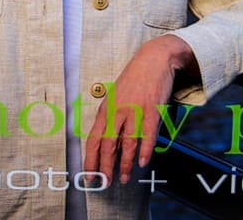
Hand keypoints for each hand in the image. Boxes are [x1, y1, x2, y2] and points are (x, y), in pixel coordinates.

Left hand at [83, 34, 197, 186]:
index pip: (93, 139)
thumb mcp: (116, 97)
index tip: (89, 176)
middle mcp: (118, 111)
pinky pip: (147, 134)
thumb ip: (112, 119)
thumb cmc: (134, 80)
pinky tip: (142, 162)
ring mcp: (134, 110)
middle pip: (108, 144)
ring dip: (125, 164)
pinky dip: (144, 150)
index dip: (90, 160)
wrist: (153, 60)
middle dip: (105, 167)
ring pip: (127, 143)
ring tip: (124, 178)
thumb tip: (108, 144)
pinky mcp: (151, 109)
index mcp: (106, 109)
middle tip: (106, 183)